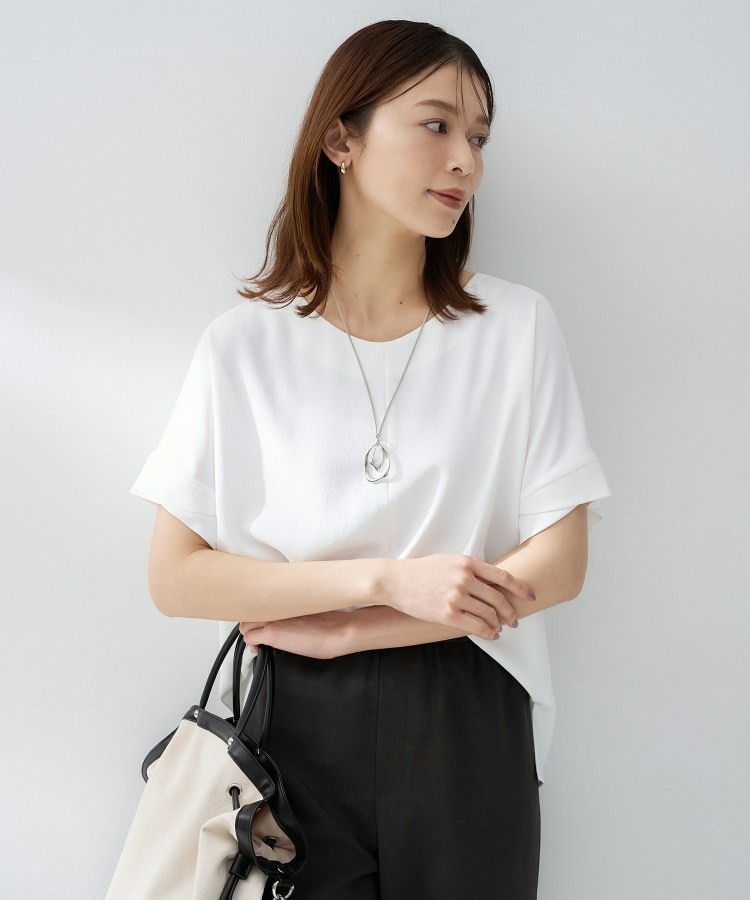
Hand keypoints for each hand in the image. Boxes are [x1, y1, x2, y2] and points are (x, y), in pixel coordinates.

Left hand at [238, 611, 350, 659]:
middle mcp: (276, 606)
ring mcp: (272, 619)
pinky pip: (250, 639)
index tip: (261, 620)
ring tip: (258, 642)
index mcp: (285, 599)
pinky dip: (252, 645)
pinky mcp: (272, 634)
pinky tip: (260, 649)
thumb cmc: (331, 623)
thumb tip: (286, 618)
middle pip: (248, 612)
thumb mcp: (308, 610)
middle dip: (251, 624)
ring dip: (250, 634)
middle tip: (258, 632)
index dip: (257, 613)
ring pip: (245, 625)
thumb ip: (291, 610)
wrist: (338, 631)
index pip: (258, 601)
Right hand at [380, 554, 536, 638]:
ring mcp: (456, 597)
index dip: (521, 589)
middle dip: (510, 612)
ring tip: (500, 628)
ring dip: (498, 624)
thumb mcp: (450, 561)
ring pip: (489, 615)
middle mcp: (464, 579)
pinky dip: (488, 633)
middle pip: (499, 599)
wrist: (396, 581)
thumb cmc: (422, 571)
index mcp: (467, 563)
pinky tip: (491, 635)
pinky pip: (476, 626)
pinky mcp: (447, 614)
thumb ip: (471, 569)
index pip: (503, 577)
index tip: (531, 597)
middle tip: (514, 620)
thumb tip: (494, 584)